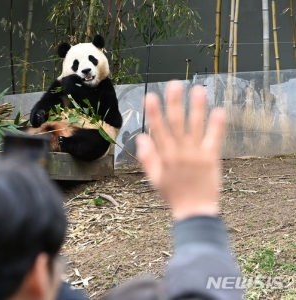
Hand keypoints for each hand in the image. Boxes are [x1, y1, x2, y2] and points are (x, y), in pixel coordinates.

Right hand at [136, 81, 225, 219]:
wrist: (195, 211)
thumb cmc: (173, 195)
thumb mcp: (155, 179)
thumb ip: (148, 158)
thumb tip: (141, 138)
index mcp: (165, 157)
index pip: (157, 130)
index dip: (153, 112)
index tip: (151, 96)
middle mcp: (180, 153)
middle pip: (176, 124)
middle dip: (174, 103)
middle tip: (175, 84)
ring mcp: (196, 155)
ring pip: (195, 127)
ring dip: (197, 108)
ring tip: (198, 90)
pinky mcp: (211, 159)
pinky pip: (214, 139)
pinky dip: (217, 125)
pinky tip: (219, 110)